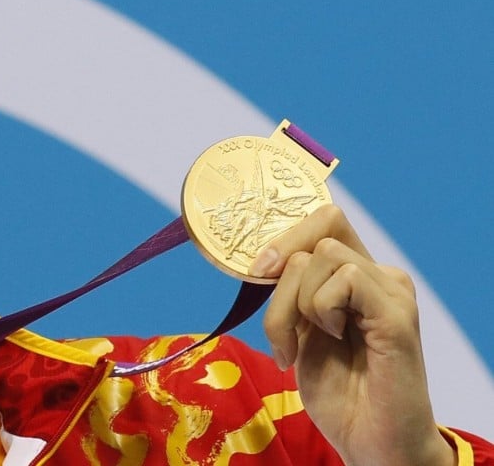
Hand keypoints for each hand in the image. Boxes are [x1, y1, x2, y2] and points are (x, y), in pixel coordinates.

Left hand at [250, 204, 454, 465]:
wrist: (370, 439)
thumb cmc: (338, 390)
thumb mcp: (299, 329)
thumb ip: (290, 290)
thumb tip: (262, 257)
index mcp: (354, 274)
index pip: (323, 217)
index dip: (283, 235)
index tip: (258, 273)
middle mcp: (377, 273)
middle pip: (319, 226)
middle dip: (282, 270)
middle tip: (281, 318)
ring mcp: (391, 289)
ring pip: (319, 255)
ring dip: (295, 303)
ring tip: (313, 341)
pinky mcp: (397, 311)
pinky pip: (345, 279)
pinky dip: (321, 311)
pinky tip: (334, 340)